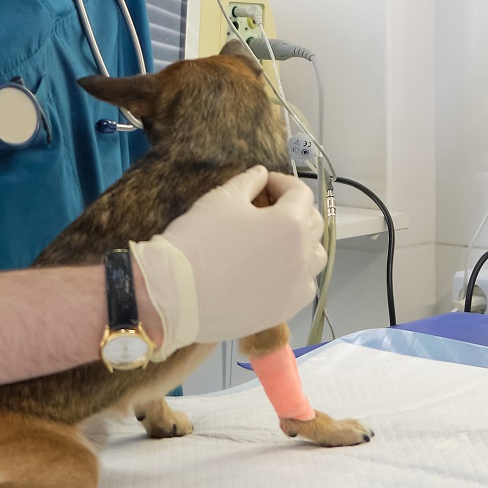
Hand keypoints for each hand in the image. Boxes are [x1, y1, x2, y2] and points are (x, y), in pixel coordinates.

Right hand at [130, 166, 324, 356]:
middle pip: (313, 224)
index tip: (264, 184)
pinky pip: (302, 287)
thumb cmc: (197, 242)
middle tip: (268, 208)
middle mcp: (302, 256)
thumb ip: (249, 182)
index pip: (300, 193)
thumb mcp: (221, 199)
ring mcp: (295, 287)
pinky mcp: (283, 311)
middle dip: (294, 210)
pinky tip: (273, 271)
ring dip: (301, 243)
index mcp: (290, 224)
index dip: (281, 183)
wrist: (173, 295)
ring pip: (314, 258)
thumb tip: (261, 175)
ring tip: (275, 241)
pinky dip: (295, 275)